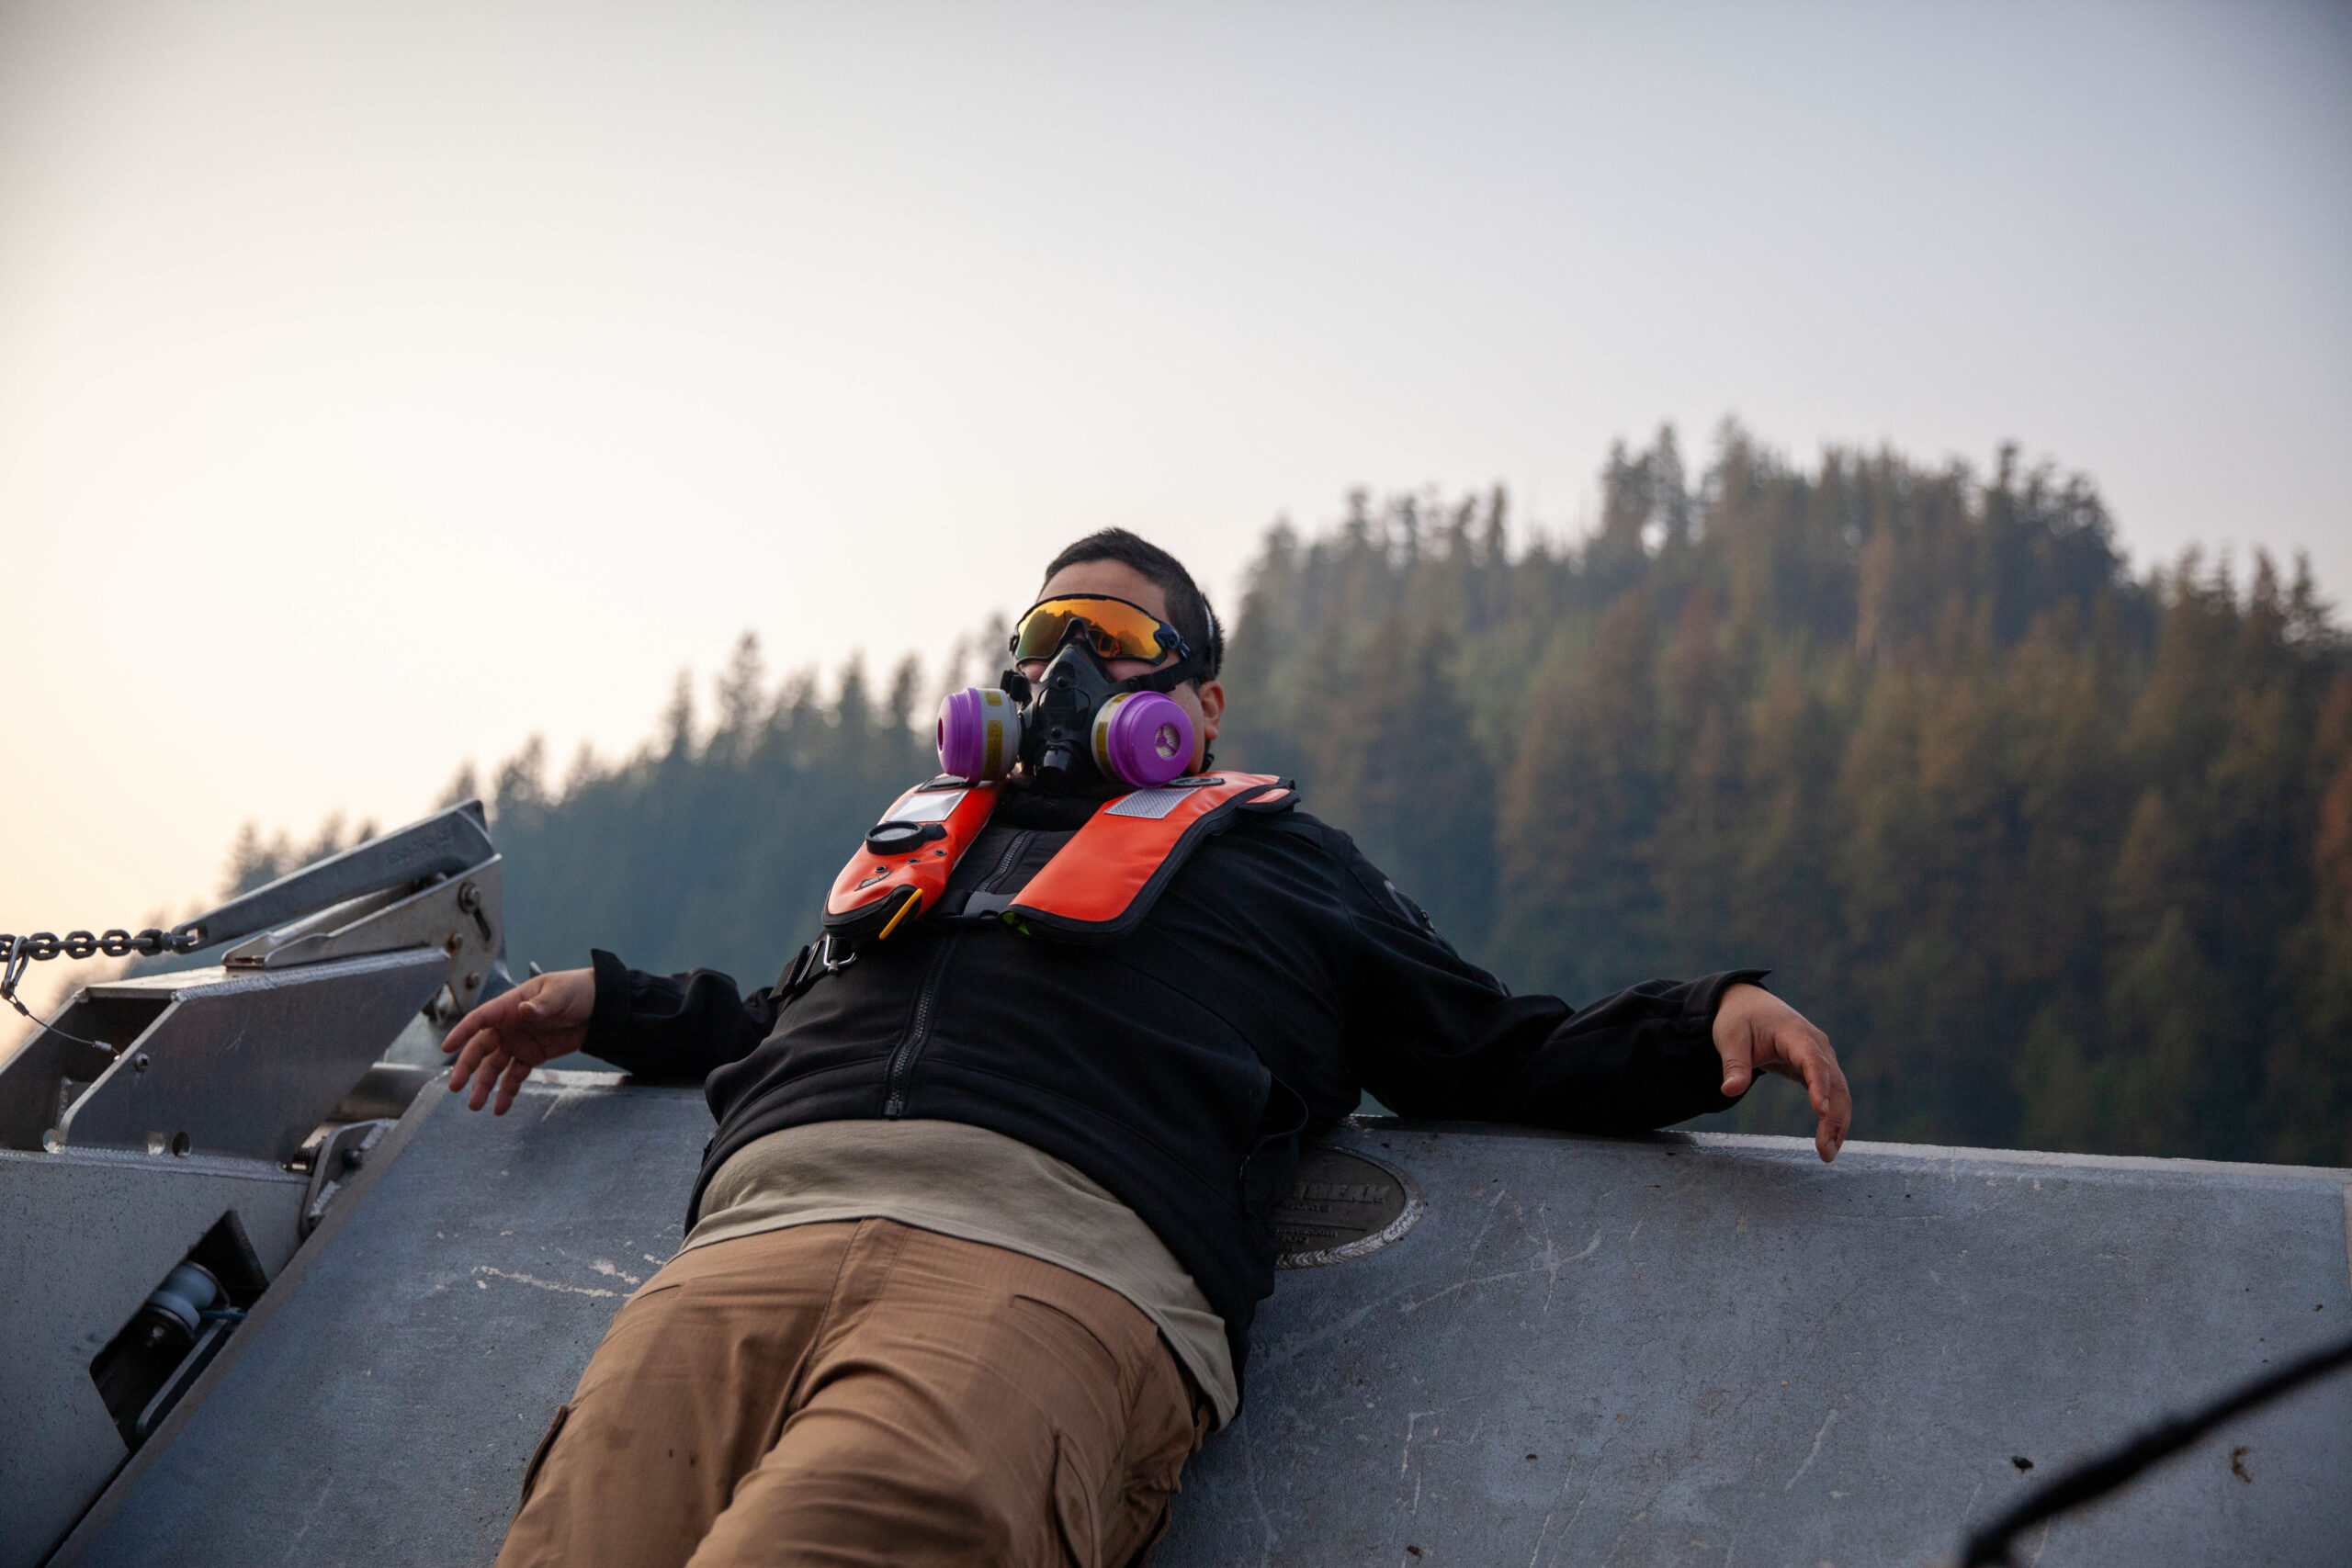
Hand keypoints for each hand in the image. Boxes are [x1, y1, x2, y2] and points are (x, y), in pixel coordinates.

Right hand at [441, 967, 595, 1114]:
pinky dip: (507, 1092)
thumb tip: (525, 1010)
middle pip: (481, 1048)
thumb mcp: (559, 993)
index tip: (447, 1047)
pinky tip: (500, 1108)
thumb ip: (542, 1004)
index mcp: (510, 1006)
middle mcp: (508, 1026)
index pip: (480, 1019)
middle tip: (455, 1086)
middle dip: (466, 1067)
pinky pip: (514, 1076)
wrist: (598, 1007)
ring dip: (483, 1085)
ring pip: (494, 1066)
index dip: (462, 1032)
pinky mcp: (531, 1056)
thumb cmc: (575, 990)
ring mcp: (518, 1043)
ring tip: (476, 1106)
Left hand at [1712, 983, 1850, 1161]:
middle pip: (1834, 1082)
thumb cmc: (1739, 1019)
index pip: (1812, 1060)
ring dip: (1838, 1123)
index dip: (1819, 1084)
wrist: (1748, 1004)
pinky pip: (1832, 1093)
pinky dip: (1834, 1116)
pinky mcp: (1818, 1068)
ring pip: (1839, 1091)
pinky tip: (1830, 1141)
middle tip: (1825, 1150)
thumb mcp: (1729, 1037)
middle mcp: (1816, 1045)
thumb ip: (1733, 1064)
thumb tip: (1730, 1090)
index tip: (1821, 1111)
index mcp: (1795, 1033)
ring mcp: (1821, 1056)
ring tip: (1828, 1154)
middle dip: (1833, 1117)